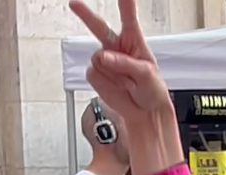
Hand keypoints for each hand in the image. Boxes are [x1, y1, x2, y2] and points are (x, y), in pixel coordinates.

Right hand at [70, 0, 169, 126]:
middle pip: (98, 27)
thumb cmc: (152, 90)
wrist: (145, 112)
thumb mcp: (147, 75)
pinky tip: (116, 86)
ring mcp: (104, 61)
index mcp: (133, 41)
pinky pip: (92, 73)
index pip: (128, 18)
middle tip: (74, 3)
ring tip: (125, 82)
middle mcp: (116, 48)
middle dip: (85, 15)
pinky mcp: (96, 74)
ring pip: (96, 57)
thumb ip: (126, 63)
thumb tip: (105, 56)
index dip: (125, 4)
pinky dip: (104, 82)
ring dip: (110, 71)